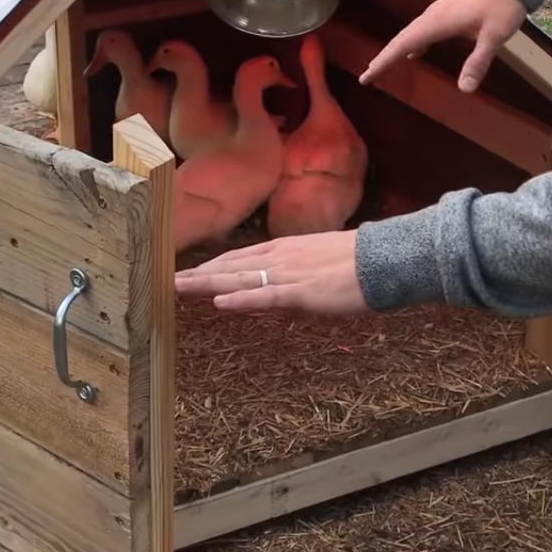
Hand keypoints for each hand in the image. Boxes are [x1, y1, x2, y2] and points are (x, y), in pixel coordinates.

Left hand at [174, 230, 368, 314]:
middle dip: (198, 275)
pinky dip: (241, 299)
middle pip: (229, 266)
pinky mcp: (301, 292)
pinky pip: (265, 296)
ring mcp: (288, 274)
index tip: (187, 273)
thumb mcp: (315, 259)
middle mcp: (278, 257)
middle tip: (168, 282)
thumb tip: (278, 278)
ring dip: (206, 284)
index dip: (210, 266)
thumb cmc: (355, 262)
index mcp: (283, 248)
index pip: (237, 257)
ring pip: (239, 278)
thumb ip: (292, 268)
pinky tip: (219, 302)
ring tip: (178, 289)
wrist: (383, 260)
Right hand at [359, 0, 527, 92]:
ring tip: (383, 66)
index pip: (403, 44)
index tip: (366, 76)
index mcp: (438, 22)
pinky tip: (414, 53)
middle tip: (368, 76)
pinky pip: (421, 30)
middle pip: (401, 39)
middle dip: (383, 58)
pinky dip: (411, 43)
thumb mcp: (494, 37)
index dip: (384, 61)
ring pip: (410, 33)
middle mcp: (432, 16)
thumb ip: (478, 63)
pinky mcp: (446, 11)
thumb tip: (464, 90)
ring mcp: (438, 12)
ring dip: (395, 50)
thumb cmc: (503, 6)